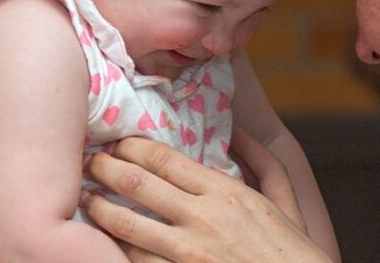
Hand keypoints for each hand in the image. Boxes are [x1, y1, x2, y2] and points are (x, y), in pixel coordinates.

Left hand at [83, 129, 330, 262]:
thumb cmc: (292, 251)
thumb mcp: (286, 199)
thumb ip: (263, 160)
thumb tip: (239, 130)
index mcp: (226, 193)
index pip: (164, 159)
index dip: (132, 146)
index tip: (118, 142)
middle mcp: (202, 219)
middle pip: (137, 184)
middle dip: (105, 168)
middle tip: (89, 163)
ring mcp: (186, 255)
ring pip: (125, 226)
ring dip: (99, 210)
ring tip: (86, 201)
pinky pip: (135, 262)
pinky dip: (115, 249)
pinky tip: (104, 241)